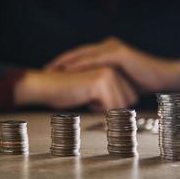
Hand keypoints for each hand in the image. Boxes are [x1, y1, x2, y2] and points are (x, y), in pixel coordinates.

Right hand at [14, 67, 137, 109]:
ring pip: (121, 106)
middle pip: (129, 101)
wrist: (48, 87)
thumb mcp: (98, 92)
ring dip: (104, 108)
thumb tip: (129, 107)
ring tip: (88, 97)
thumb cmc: (69, 91)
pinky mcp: (100, 82)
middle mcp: (114, 69)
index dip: (114, 104)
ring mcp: (108, 74)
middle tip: (92, 98)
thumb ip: (114, 94)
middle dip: (111, 107)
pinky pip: (110, 108)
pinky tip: (85, 99)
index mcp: (114, 69)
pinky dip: (97, 110)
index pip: (131, 97)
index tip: (97, 97)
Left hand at [46, 37, 179, 91]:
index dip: (65, 64)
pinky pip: (95, 59)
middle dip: (61, 61)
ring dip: (66, 62)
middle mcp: (107, 47)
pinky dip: (80, 64)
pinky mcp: (119, 53)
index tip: (51, 72)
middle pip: (78, 53)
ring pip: (84, 54)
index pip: (81, 57)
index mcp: (106, 53)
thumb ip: (104, 88)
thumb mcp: (117, 85)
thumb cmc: (139, 84)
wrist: (161, 78)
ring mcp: (113, 48)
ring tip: (52, 69)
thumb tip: (91, 103)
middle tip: (45, 69)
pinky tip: (68, 69)